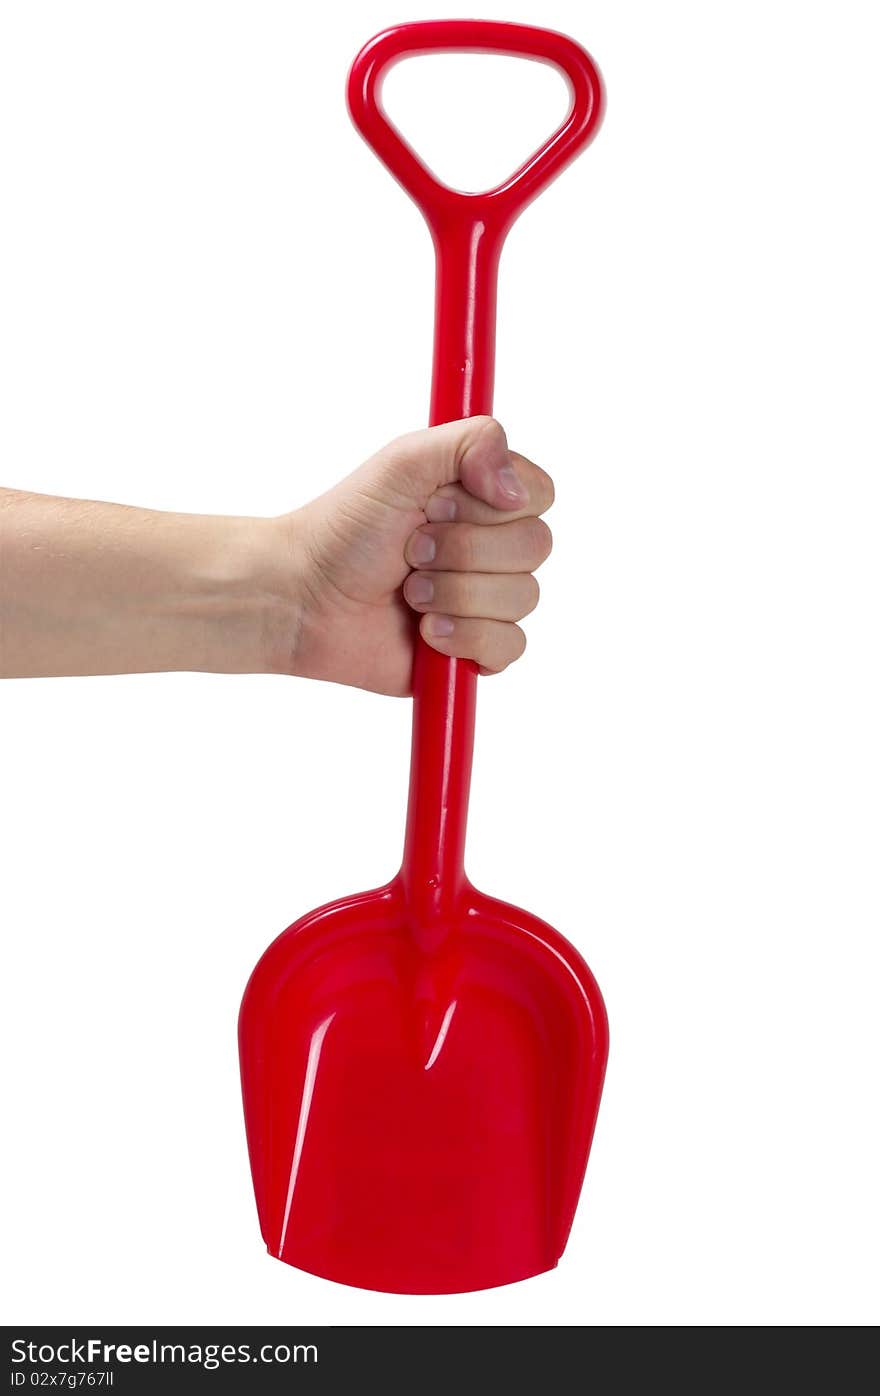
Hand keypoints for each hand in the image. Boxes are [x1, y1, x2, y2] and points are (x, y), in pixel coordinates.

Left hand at [273, 417, 554, 695]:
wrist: (305, 597)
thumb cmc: (346, 528)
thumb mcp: (404, 461)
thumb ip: (471, 441)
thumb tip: (514, 487)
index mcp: (482, 496)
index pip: (539, 495)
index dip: (493, 504)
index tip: (439, 504)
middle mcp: (491, 546)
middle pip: (535, 547)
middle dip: (464, 551)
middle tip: (411, 552)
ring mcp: (486, 599)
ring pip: (522, 598)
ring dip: (456, 594)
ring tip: (409, 594)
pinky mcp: (475, 649)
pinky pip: (509, 647)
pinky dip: (465, 637)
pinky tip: (426, 632)